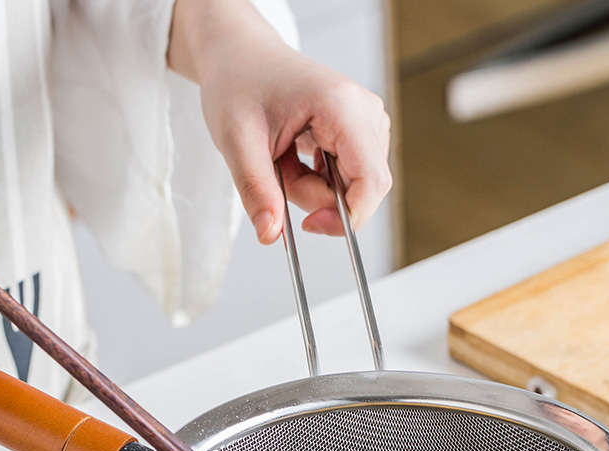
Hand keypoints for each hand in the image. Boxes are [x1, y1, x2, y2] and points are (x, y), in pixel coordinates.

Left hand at [168, 0, 391, 243]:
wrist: (240, 58)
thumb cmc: (239, 83)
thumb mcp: (236, 140)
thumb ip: (256, 191)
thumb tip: (270, 235)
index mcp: (341, 105)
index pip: (372, 181)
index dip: (346, 217)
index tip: (309, 226)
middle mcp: (364, 112)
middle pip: (358, 189)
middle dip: (314, 196)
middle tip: (275, 171)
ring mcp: (365, 123)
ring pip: (350, 188)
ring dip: (310, 188)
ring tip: (280, 157)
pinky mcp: (359, 133)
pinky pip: (344, 180)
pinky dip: (313, 180)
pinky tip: (293, 156)